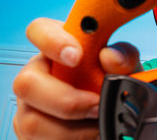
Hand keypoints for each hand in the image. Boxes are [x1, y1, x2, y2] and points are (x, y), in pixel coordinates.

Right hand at [13, 18, 141, 139]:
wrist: (115, 109)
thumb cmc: (113, 79)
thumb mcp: (126, 65)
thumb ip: (123, 56)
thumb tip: (110, 56)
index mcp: (58, 47)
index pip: (39, 30)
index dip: (52, 41)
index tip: (76, 56)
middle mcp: (38, 74)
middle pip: (26, 83)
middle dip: (66, 100)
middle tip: (97, 104)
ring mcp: (31, 105)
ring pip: (33, 121)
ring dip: (73, 128)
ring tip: (100, 122)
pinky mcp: (34, 131)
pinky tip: (92, 133)